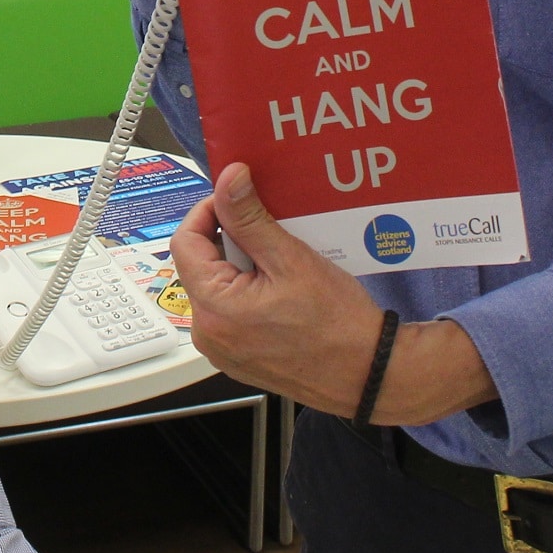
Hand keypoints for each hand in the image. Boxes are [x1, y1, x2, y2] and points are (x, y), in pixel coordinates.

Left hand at [169, 164, 497, 423]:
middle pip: (199, 266)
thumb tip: (228, 179)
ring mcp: (222, 351)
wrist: (368, 373)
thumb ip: (250, 218)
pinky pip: (230, 313)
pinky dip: (248, 292)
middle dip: (229, 240)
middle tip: (269, 232)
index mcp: (213, 309)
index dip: (208, 212)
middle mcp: (208, 335)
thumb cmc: (337, 324)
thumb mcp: (290, 260)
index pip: (184, 242)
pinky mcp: (238, 358)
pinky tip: (281, 288)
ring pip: (216, 288)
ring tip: (280, 261)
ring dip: (241, 266)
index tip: (236, 199)